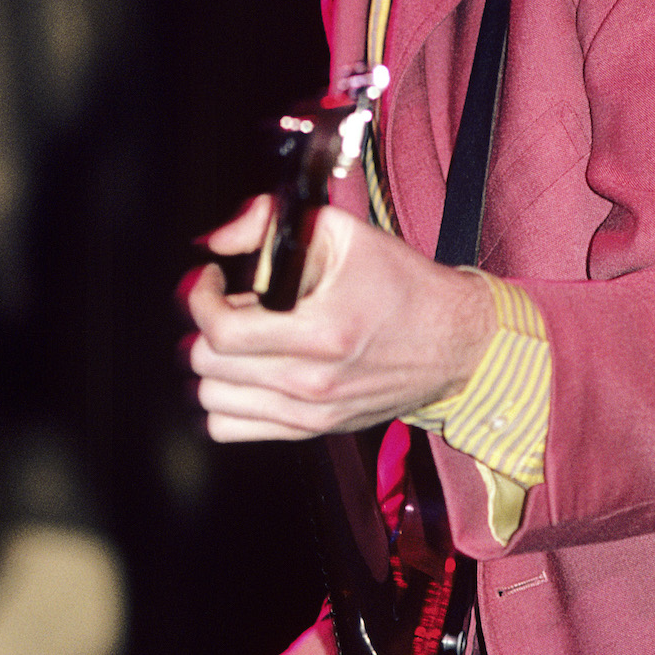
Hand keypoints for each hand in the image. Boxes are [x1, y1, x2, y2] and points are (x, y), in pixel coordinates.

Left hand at [183, 198, 494, 440]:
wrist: (453, 341)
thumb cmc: (403, 285)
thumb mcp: (346, 234)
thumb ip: (273, 224)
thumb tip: (218, 240)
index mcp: (322, 331)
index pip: (222, 331)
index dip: (200, 298)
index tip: (211, 278)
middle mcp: (314, 381)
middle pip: (209, 366)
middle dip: (205, 325)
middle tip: (226, 301)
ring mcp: (312, 412)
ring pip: (213, 399)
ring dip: (213, 363)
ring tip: (238, 336)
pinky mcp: (313, 429)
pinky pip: (232, 428)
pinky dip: (225, 399)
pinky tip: (245, 370)